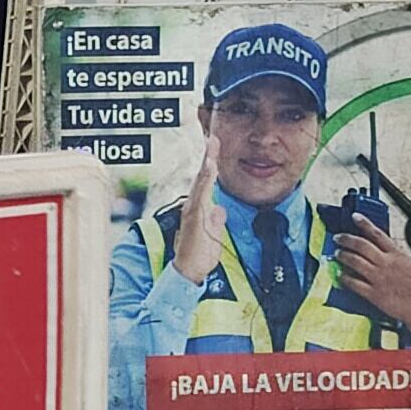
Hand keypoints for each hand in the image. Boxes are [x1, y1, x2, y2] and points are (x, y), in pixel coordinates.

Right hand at [167, 154, 225, 287]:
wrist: (189, 271)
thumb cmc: (200, 255)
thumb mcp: (214, 234)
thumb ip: (217, 221)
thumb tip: (221, 210)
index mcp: (199, 209)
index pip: (206, 183)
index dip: (211, 165)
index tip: (215, 148)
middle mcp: (194, 206)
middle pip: (202, 177)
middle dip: (208, 157)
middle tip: (213, 138)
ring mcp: (193, 210)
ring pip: (200, 182)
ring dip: (206, 163)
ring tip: (211, 146)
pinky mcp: (194, 216)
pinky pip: (201, 194)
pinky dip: (205, 179)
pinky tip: (209, 167)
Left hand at [332, 216, 410, 331]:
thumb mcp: (410, 264)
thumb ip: (395, 255)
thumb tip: (383, 247)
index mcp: (397, 255)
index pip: (378, 234)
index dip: (365, 224)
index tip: (355, 217)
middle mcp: (386, 264)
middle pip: (362, 246)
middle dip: (347, 239)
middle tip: (338, 238)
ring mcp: (378, 279)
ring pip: (355, 262)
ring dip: (343, 256)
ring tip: (337, 254)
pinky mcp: (374, 294)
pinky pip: (354, 283)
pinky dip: (345, 278)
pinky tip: (340, 275)